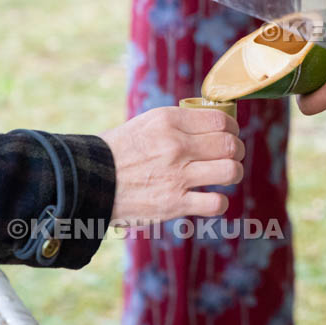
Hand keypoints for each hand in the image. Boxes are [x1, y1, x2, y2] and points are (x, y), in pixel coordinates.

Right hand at [101, 107, 245, 222]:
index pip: (221, 121)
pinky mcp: (173, 203)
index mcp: (168, 121)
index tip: (230, 135)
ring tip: (225, 176)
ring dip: (234, 174)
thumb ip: (180, 123)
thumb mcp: (146, 124)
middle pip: (230, 145)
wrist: (88, 181)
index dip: (233, 129)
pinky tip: (210, 199)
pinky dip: (219, 203)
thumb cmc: (119, 152)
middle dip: (237, 151)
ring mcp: (176, 176)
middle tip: (232, 156)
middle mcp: (175, 146)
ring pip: (231, 171)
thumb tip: (216, 123)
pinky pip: (216, 203)